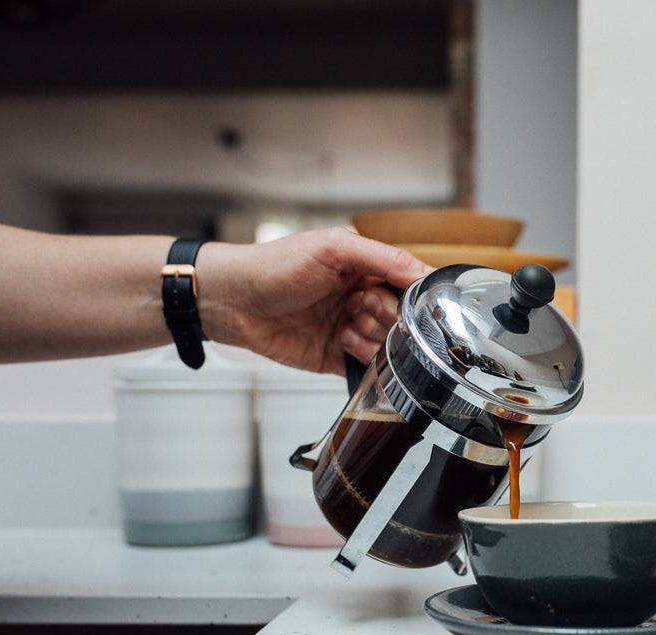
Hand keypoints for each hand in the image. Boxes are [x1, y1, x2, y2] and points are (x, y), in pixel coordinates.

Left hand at [198, 227, 432, 374]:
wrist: (231, 302)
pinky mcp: (338, 358)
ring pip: (390, 344)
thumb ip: (383, 258)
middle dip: (386, 314)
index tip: (403, 297)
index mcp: (366, 269)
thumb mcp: (333, 247)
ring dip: (371, 334)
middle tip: (359, 305)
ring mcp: (351, 329)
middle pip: (404, 318)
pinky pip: (370, 367)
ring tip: (344, 322)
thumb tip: (424, 273)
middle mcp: (362, 299)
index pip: (411, 284)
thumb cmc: (273, 266)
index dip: (412, 295)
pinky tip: (341, 340)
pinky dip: (362, 356)